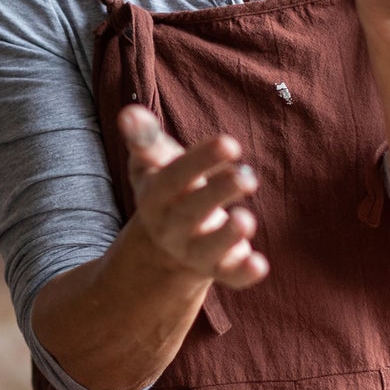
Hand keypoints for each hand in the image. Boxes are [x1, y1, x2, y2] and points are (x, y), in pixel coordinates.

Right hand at [118, 105, 269, 288]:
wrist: (167, 242)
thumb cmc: (168, 188)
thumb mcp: (154, 163)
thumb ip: (145, 140)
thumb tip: (129, 112)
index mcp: (156, 196)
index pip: (174, 177)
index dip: (200, 161)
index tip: (230, 144)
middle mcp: (172, 226)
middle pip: (192, 211)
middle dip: (218, 194)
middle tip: (247, 177)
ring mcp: (194, 251)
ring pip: (209, 248)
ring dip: (227, 236)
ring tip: (247, 220)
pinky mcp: (219, 269)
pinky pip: (230, 276)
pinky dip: (244, 273)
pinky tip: (260, 264)